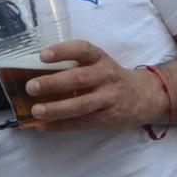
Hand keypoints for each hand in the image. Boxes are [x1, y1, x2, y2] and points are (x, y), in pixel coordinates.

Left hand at [21, 40, 164, 130]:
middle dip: (54, 83)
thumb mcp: (99, 64)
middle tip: (31, 87)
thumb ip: (75, 65)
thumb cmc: (110, 78)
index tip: (43, 55)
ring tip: (36, 111)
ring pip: (81, 105)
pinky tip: (43, 126)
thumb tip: (35, 71)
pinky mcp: (108, 118)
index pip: (82, 50)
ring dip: (56, 109)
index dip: (63, 51)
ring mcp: (108, 99)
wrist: (144, 96)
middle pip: (79, 79)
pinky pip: (81, 123)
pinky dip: (60, 126)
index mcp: (100, 59)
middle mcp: (106, 76)